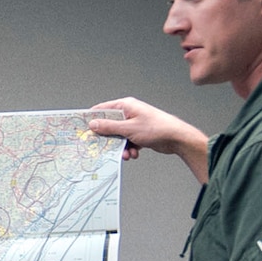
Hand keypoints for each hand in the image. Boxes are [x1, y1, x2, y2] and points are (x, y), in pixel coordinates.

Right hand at [86, 98, 209, 180]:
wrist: (177, 138)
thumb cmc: (157, 128)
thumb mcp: (128, 129)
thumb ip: (109, 127)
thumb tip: (93, 124)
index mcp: (126, 106)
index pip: (102, 110)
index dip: (92, 120)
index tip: (84, 130)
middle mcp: (129, 113)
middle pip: (109, 126)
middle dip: (109, 139)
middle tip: (105, 148)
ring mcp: (134, 124)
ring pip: (119, 136)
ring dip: (120, 147)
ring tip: (127, 154)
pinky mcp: (139, 133)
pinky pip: (128, 141)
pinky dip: (129, 149)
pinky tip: (135, 153)